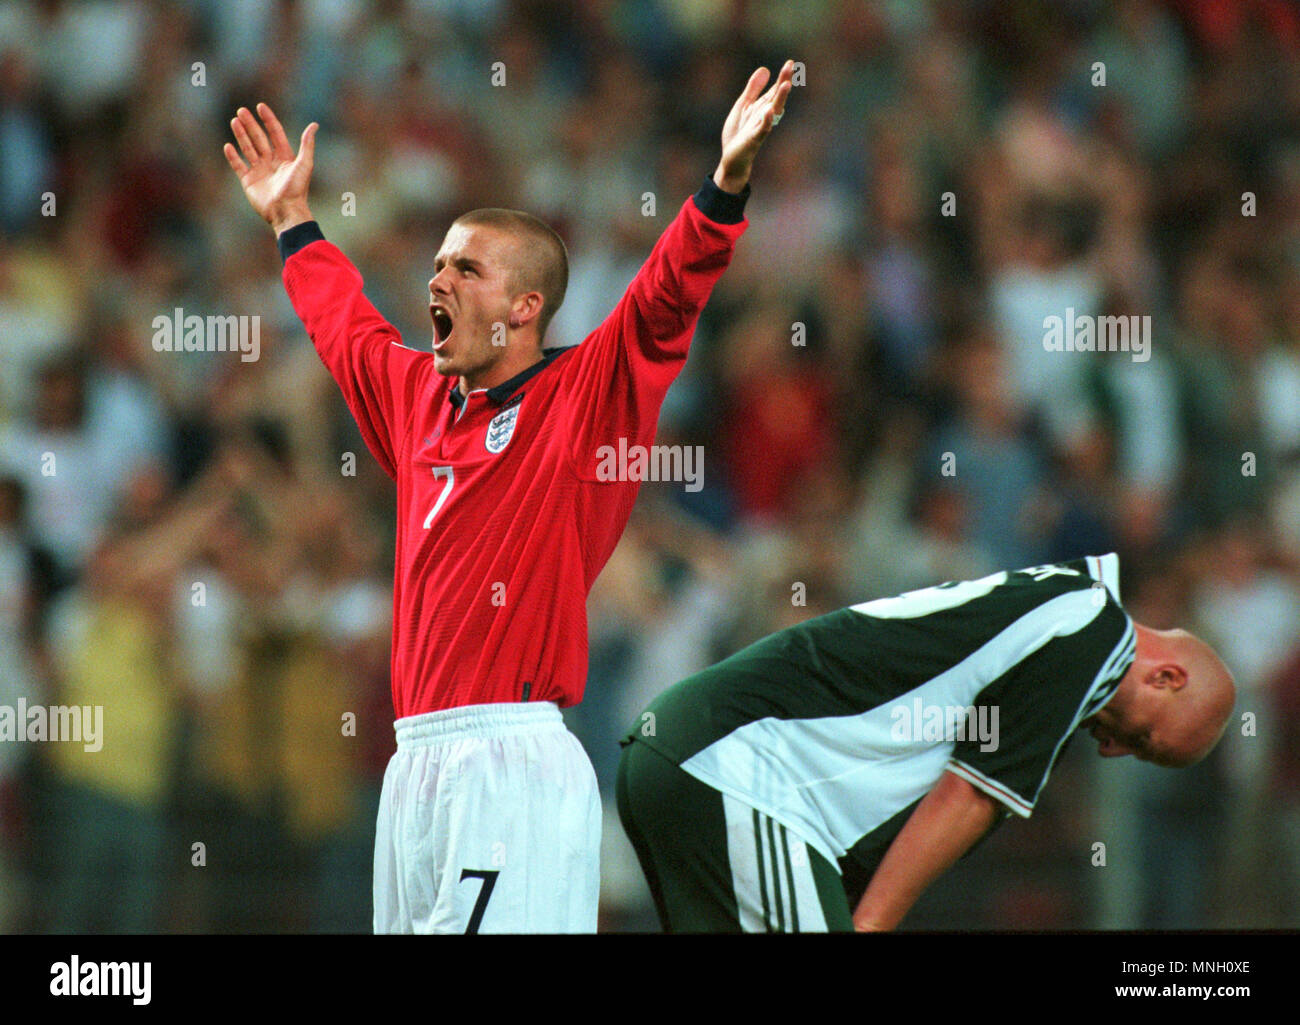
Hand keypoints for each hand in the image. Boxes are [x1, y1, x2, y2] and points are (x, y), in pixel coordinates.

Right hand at [223, 102, 317, 234]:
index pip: (275, 134)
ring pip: (248, 149)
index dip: (268, 120)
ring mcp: (259, 172)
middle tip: (241, 111)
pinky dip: (233, 156)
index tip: (260, 106)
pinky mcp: (249, 182)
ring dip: (241, 135)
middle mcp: (271, 163)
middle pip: (259, 139)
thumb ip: (307, 144)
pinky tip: (228, 145)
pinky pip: (239, 166)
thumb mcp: (305, 163)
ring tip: (234, 121)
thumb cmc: (297, 188)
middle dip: (251, 124)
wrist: (286, 211)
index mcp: (285, 158)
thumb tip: (314, 125)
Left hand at [713, 60, 793, 193]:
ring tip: (786, 84)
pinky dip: (766, 121)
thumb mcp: (743, 106)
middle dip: (783, 82)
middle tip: (791, 67)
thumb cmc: (738, 134)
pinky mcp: (753, 140)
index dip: (782, 77)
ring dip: (780, 99)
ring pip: (773, 111)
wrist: (731, 160)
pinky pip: (762, 130)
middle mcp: (764, 116)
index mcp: (762, 107)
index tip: (790, 62)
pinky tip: (768, 111)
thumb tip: (765, 69)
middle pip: (776, 97)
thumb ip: (753, 89)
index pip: (774, 90)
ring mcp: (760, 128)